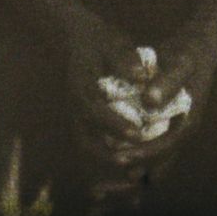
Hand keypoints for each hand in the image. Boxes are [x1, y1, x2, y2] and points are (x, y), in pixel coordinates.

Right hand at [61, 9, 154, 166]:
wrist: (78, 39)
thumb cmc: (100, 40)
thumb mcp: (113, 42)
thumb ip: (125, 58)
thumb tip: (141, 75)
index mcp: (81, 87)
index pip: (94, 110)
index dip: (114, 124)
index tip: (136, 133)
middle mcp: (75, 106)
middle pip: (85, 138)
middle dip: (107, 154)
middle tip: (133, 164)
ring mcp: (77, 115)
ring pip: (87, 146)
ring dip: (105, 163)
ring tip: (132, 176)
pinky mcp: (84, 121)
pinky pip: (92, 145)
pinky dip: (105, 159)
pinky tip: (126, 172)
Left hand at [84, 19, 216, 204]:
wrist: (195, 50)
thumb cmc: (187, 54)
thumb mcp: (181, 63)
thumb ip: (168, 82)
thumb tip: (149, 101)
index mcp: (187, 123)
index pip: (165, 147)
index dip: (142, 154)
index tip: (118, 157)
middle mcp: (179, 138)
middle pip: (156, 171)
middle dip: (127, 183)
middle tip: (99, 190)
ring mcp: (169, 139)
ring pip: (147, 174)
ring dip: (123, 187)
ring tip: (95, 195)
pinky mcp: (159, 137)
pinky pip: (141, 165)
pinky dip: (123, 176)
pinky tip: (101, 182)